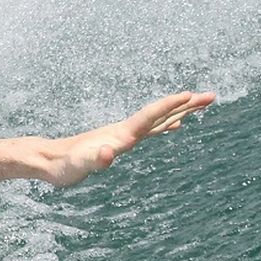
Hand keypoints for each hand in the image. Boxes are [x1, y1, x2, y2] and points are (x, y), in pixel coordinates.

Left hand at [43, 90, 215, 187]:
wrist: (48, 160)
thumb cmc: (63, 166)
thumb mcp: (79, 166)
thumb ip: (94, 160)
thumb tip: (108, 153)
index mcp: (120, 134)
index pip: (150, 116)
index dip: (170, 106)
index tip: (191, 94)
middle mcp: (124, 131)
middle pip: (160, 113)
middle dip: (186, 104)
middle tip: (213, 96)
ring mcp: (123, 135)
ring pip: (158, 120)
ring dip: (180, 111)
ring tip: (201, 103)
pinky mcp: (120, 142)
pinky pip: (150, 131)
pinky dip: (166, 125)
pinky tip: (175, 125)